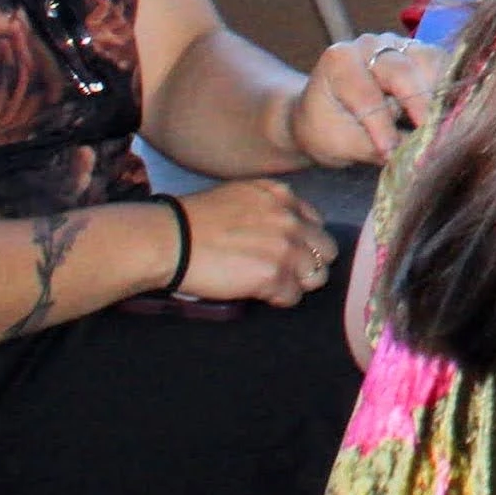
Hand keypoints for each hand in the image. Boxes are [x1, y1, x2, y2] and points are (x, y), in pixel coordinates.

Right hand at [173, 177, 337, 306]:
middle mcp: (290, 218)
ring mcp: (285, 247)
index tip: (286, 251)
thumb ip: (269, 207)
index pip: (315, 223)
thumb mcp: (240, 195)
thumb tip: (282, 229)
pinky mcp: (273, 275)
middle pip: (325, 250)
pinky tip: (258, 293)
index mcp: (282, 195)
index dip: (303, 241)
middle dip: (308, 263)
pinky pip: (292, 296)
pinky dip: (278, 299)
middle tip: (284, 272)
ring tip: (271, 284)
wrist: (169, 239)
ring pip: (316, 276)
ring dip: (296, 283)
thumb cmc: (193, 220)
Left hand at [289, 33, 445, 168]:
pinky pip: (444, 67)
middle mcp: (371, 45)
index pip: (366, 94)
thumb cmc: (326, 128)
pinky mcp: (420, 53)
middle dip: (418, 107)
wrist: (326, 114)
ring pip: (430, 63)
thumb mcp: (337, 143)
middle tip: (430, 139)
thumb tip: (409, 154)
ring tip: (444, 126)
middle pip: (402, 71)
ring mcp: (398, 45)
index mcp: (340, 61)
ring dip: (440, 95)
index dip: (381, 126)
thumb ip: (371, 146)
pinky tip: (452, 113)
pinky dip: (451, 89)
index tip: (391, 154)